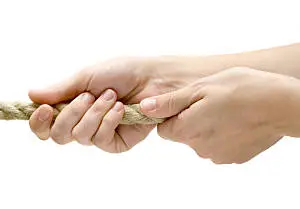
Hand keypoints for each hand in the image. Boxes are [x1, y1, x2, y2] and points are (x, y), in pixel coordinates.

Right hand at [28, 57, 215, 151]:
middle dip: (70, 114)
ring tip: (111, 96)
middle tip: (86, 96)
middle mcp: (80, 122)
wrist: (154, 78)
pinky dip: (108, 121)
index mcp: (69, 106)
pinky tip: (120, 109)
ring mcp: (97, 134)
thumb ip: (59, 90)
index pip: (43, 125)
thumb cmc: (122, 72)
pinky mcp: (115, 143)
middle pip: (57, 135)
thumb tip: (31, 95)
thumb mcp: (85, 76)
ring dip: (94, 113)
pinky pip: (100, 140)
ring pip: (79, 137)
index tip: (43, 109)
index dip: (39, 122)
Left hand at [140, 67, 299, 163]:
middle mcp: (198, 148)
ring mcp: (218, 155)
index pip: (164, 127)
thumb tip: (144, 108)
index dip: (173, 113)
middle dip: (192, 120)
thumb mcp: (200, 88)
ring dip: (209, 127)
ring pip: (202, 140)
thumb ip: (170, 102)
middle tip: (211, 101)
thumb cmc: (241, 89)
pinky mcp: (235, 157)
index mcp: (186, 130)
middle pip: (184, 134)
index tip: (189, 101)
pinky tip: (238, 120)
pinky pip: (221, 146)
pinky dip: (226, 134)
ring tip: (228, 109)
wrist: (282, 104)